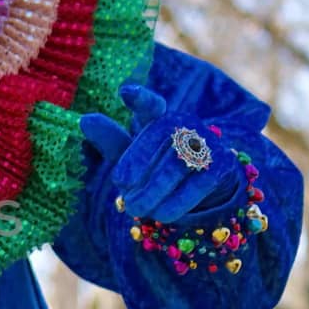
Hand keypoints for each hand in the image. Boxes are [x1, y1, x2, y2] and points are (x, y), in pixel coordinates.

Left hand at [80, 84, 242, 222]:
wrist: (202, 190)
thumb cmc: (158, 169)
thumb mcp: (132, 158)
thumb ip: (112, 141)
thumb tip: (85, 120)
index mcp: (159, 118)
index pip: (150, 105)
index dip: (140, 99)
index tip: (126, 92)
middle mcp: (185, 123)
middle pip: (160, 144)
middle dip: (139, 175)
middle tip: (126, 201)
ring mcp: (207, 141)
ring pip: (177, 166)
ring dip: (155, 192)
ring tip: (138, 210)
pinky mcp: (222, 163)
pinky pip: (198, 183)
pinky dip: (177, 202)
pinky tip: (163, 215)